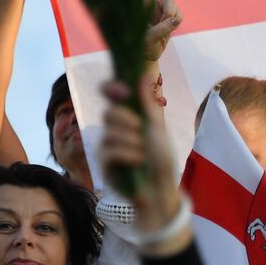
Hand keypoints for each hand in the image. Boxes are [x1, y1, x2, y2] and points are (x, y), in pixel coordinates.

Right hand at [100, 76, 179, 226]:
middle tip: (139, 129)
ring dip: (131, 141)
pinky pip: (109, 151)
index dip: (111, 88)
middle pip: (109, 113)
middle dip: (126, 119)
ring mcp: (108, 147)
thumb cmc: (161, 160)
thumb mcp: (158, 130)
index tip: (121, 90)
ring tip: (143, 152)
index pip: (111, 97)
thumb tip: (144, 75)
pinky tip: (137, 161)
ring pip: (110, 133)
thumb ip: (148, 105)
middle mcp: (115, 130)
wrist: (161, 189)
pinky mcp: (105, 165)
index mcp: (129, 118)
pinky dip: (127, 154)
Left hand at [144, 0, 182, 63]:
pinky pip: (178, 16)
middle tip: (166, 26)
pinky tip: (169, 30)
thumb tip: (176, 20)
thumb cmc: (141, 46)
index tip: (162, 23)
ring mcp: (160, 12)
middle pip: (170, 1)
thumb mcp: (149, 39)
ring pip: (175, 8)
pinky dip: (177, 22)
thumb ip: (162, 29)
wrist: (146, 55)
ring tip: (166, 30)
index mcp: (142, 7)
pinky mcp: (167, 19)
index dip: (165, 10)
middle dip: (171, 14)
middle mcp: (151, 7)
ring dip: (176, 19)